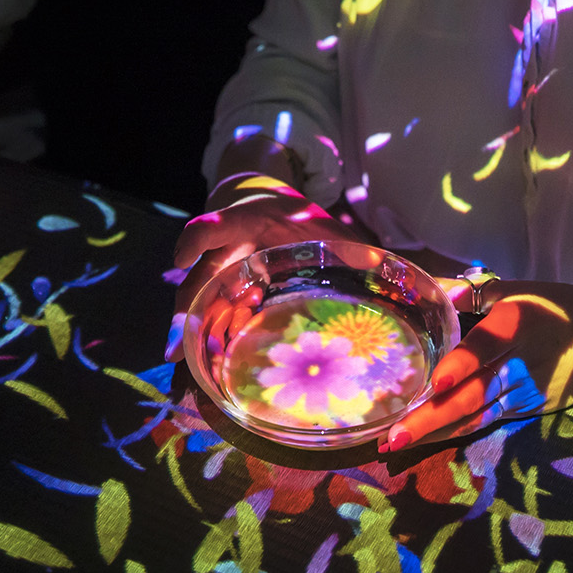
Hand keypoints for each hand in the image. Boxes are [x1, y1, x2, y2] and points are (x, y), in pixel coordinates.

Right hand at [164, 171, 372, 362]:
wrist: (267, 204)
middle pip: (198, 279)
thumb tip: (395, 272)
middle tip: (177, 351)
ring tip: (189, 368)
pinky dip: (209, 339)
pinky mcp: (220, 291)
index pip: (218, 225)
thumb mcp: (327, 227)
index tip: (181, 259)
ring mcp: (218, 272)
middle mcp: (225, 249)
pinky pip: (210, 315)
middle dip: (185, 313)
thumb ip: (359, 253)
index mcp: (250, 221)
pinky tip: (208, 367)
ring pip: (197, 303)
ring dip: (191, 334)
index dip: (198, 238)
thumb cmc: (299, 218)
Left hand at [378, 268, 572, 452]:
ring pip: (478, 415)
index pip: (488, 344)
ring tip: (399, 444)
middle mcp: (523, 361)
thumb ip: (469, 291)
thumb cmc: (558, 305)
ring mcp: (528, 392)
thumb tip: (422, 287)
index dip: (463, 363)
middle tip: (394, 436)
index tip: (437, 381)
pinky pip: (490, 422)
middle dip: (434, 417)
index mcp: (519, 321)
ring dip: (438, 432)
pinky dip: (458, 432)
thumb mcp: (517, 288)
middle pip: (476, 393)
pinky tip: (428, 440)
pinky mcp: (532, 411)